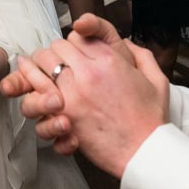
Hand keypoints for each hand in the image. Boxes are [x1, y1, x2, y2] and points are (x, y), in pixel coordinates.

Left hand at [7, 14, 169, 177]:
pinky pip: (37, 93)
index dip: (72, 43)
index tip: (73, 52)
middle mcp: (88, 72)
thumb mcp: (156, 79)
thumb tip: (127, 43)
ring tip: (35, 70)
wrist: (145, 151)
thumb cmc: (150, 119)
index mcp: (109, 59)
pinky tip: (34, 91)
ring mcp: (73, 93)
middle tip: (54, 63)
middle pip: (56, 47)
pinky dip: (33, 90)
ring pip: (41, 65)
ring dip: (37, 67)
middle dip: (54, 53)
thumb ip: (141, 56)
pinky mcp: (64, 115)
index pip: (77, 37)